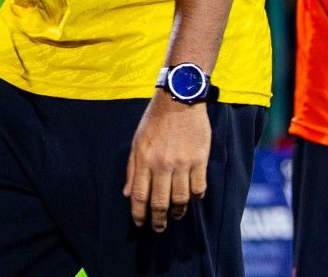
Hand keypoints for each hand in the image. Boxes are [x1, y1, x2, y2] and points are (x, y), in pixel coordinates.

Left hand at [123, 94, 210, 232]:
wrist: (179, 99)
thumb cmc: (154, 120)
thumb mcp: (137, 141)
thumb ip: (132, 169)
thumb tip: (127, 194)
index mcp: (144, 159)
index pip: (140, 196)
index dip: (139, 214)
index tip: (140, 224)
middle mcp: (162, 164)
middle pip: (160, 202)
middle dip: (158, 220)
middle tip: (159, 228)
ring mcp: (182, 163)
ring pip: (181, 199)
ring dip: (178, 212)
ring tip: (176, 215)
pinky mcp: (199, 160)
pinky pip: (199, 188)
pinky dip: (195, 198)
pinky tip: (191, 198)